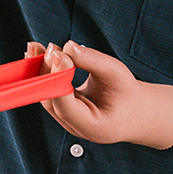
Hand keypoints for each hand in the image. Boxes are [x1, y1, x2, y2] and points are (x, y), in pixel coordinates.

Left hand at [27, 40, 172, 149]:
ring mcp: (66, 120)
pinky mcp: (62, 108)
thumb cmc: (129, 95)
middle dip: (47, 72)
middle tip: (51, 48)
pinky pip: (47, 90)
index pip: (66, 106)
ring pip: (45, 95)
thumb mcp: (117, 74)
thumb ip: (93, 61)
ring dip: (39, 70)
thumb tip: (68, 47)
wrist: (136, 111)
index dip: (58, 79)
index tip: (59, 54)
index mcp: (93, 126)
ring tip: (36, 47)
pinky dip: (43, 72)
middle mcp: (75, 126)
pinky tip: (37, 54)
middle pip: (51, 100)